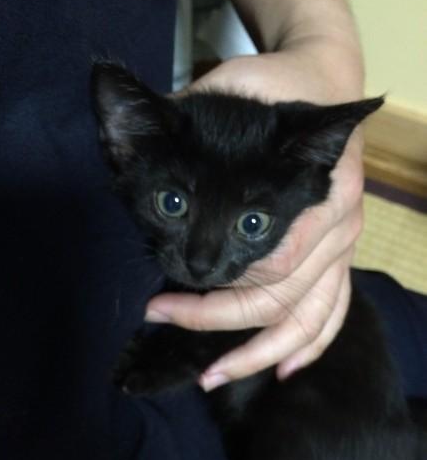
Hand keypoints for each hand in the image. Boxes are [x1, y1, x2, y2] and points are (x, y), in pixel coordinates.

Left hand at [146, 49, 364, 388]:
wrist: (321, 82)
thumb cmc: (273, 89)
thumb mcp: (230, 90)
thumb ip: (186, 111)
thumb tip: (118, 119)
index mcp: (317, 192)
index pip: (267, 265)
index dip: (211, 299)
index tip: (158, 305)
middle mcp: (337, 227)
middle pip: (280, 299)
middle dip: (218, 321)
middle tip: (164, 321)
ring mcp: (341, 247)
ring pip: (308, 317)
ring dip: (260, 353)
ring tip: (214, 377)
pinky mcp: (338, 257)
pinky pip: (333, 312)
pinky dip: (309, 345)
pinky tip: (284, 371)